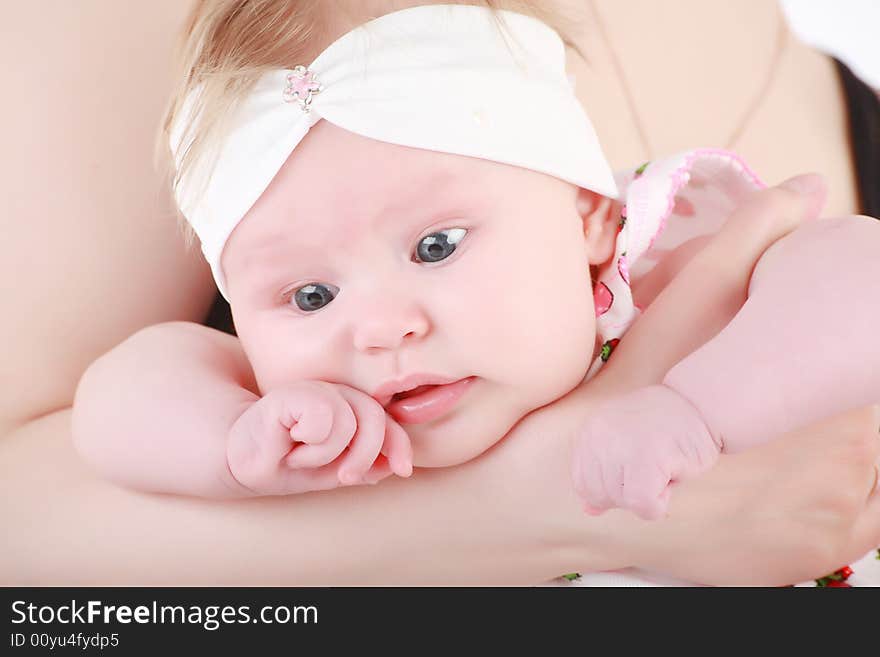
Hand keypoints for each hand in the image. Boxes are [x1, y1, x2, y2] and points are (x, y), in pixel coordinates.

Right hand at [227, 380, 412, 495]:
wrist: (241, 460)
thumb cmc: (286, 461)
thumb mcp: (332, 470)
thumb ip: (365, 465)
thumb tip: (396, 465)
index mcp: (351, 407)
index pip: (388, 420)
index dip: (399, 443)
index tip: (402, 469)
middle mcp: (336, 393)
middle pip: (375, 417)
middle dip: (364, 454)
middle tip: (343, 475)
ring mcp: (313, 390)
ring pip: (349, 421)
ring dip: (326, 453)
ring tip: (302, 455)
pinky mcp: (291, 393)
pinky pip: (322, 418)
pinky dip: (310, 441)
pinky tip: (291, 441)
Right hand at [556, 174, 879, 582]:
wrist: (548, 501)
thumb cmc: (611, 413)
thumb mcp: (675, 319)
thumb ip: (744, 246)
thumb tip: (804, 188)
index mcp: (829, 450)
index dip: (862, 356)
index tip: (839, 339)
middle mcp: (835, 515)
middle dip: (853, 394)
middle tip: (814, 367)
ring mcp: (815, 552)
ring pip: (875, 487)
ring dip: (855, 441)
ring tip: (806, 404)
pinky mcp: (790, 570)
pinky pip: (852, 522)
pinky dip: (845, 484)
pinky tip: (795, 449)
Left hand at [572, 384, 720, 519]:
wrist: (703, 403)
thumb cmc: (667, 429)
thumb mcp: (627, 448)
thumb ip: (604, 476)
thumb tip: (588, 510)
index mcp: (590, 431)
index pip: (582, 483)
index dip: (611, 491)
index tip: (635, 472)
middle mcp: (598, 435)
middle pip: (599, 495)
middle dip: (628, 495)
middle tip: (654, 469)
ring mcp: (621, 445)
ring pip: (621, 501)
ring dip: (648, 495)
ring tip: (664, 465)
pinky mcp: (648, 457)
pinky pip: (643, 504)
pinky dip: (659, 504)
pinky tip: (671, 476)